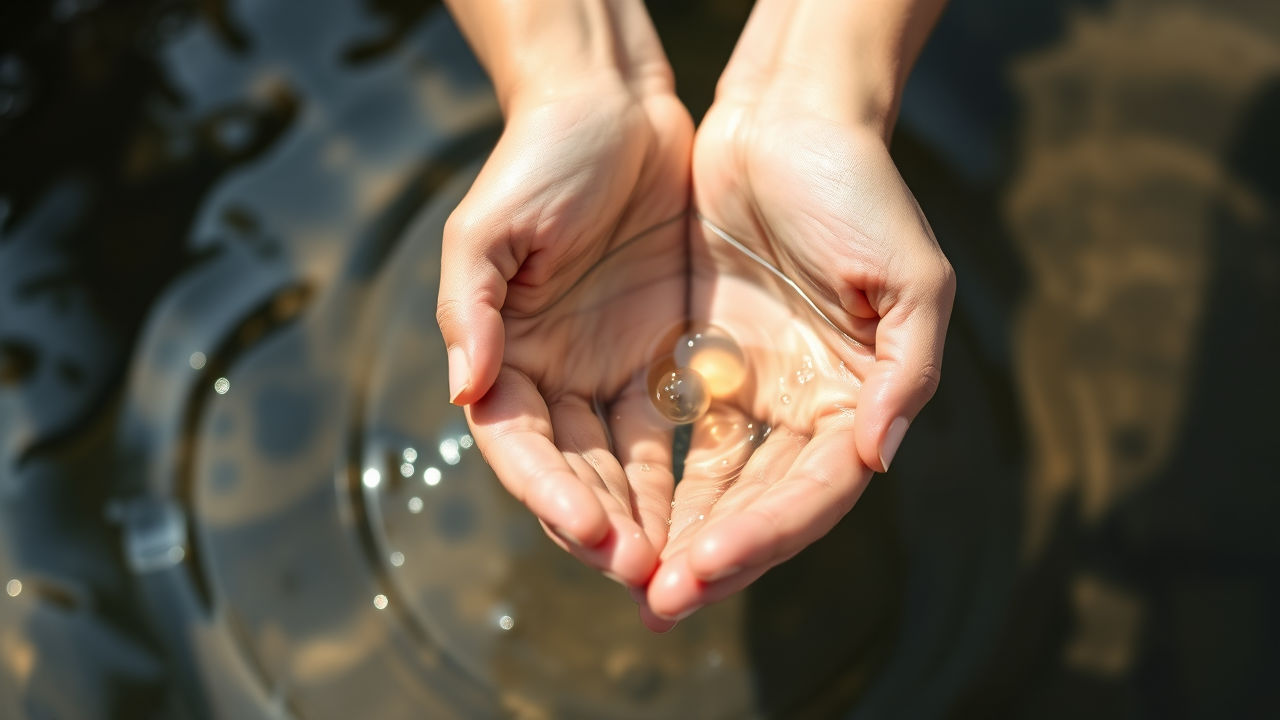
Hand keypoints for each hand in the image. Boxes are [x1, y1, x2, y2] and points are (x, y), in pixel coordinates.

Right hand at [435, 71, 694, 591]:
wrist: (614, 106)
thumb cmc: (541, 157)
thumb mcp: (489, 225)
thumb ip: (471, 308)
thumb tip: (463, 392)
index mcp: (503, 354)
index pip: (520, 444)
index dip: (549, 492)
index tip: (588, 529)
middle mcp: (551, 377)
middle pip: (573, 472)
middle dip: (604, 526)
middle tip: (643, 572)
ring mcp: (607, 372)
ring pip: (625, 467)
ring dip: (647, 518)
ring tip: (679, 565)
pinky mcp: (660, 358)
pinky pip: (672, 431)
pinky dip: (686, 476)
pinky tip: (710, 513)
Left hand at [641, 69, 954, 625]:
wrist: (785, 119)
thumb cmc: (856, 187)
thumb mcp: (910, 274)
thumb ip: (905, 370)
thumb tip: (877, 459)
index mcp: (858, 399)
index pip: (812, 493)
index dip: (762, 536)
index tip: (700, 568)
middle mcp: (808, 410)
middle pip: (758, 506)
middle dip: (709, 556)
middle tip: (656, 604)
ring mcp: (755, 390)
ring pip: (711, 485)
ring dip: (673, 533)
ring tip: (629, 579)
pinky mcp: (704, 364)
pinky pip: (673, 438)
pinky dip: (649, 478)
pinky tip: (613, 513)